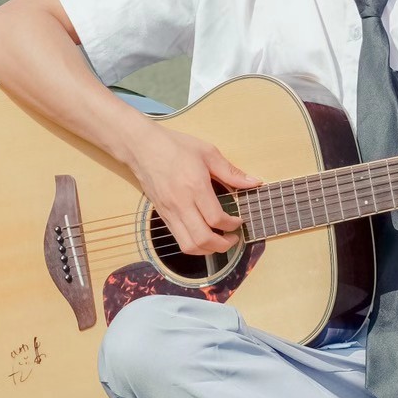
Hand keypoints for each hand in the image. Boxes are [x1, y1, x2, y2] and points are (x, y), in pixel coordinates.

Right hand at [125, 124, 260, 257]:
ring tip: (220, 241)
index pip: (216, 219)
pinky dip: (194, 245)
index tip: (239, 220)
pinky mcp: (162, 215)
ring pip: (188, 245)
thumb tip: (254, 182)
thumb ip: (231, 171)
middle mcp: (180, 203)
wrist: (142, 147)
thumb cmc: (175, 146)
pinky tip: (204, 237)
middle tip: (234, 238)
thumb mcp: (208, 153)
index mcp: (194, 187)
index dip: (232, 225)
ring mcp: (169, 212)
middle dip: (223, 245)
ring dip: (208, 250)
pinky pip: (178, 239)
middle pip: (202, 239)